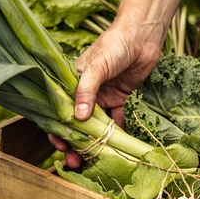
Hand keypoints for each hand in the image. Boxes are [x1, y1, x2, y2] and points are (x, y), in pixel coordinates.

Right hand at [49, 19, 164, 167]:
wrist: (142, 36)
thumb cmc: (114, 44)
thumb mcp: (97, 66)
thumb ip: (86, 91)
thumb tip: (78, 118)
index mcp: (70, 81)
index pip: (59, 110)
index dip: (57, 130)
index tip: (60, 146)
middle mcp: (84, 91)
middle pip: (76, 123)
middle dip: (75, 143)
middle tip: (76, 162)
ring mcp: (102, 96)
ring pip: (95, 125)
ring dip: (95, 143)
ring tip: (94, 161)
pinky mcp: (119, 98)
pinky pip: (116, 120)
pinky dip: (117, 132)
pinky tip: (118, 146)